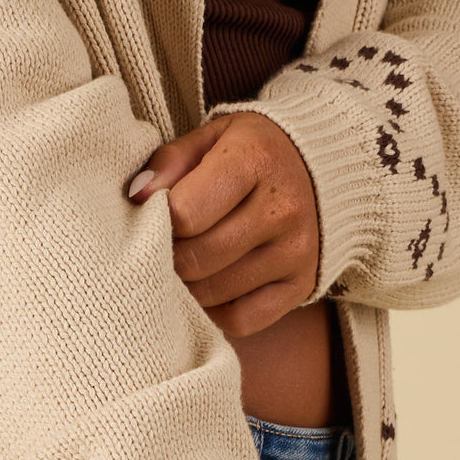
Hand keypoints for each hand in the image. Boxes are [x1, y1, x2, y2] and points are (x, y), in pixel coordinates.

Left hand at [128, 111, 319, 337]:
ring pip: (213, 294)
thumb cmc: (250, 155)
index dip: (160, 222)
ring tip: (187, 265)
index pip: (185, 214)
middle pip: (197, 259)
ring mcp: (295, 252)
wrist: (323, 170)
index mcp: (255, 160)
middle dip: (170, 258)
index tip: (159, 217)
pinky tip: (212, 288)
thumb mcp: (211, 138)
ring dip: (189, 286)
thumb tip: (137, 197)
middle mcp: (282, 208)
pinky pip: (241, 321)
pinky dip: (217, 312)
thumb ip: (170, 162)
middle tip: (166, 248)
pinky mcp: (301, 286)